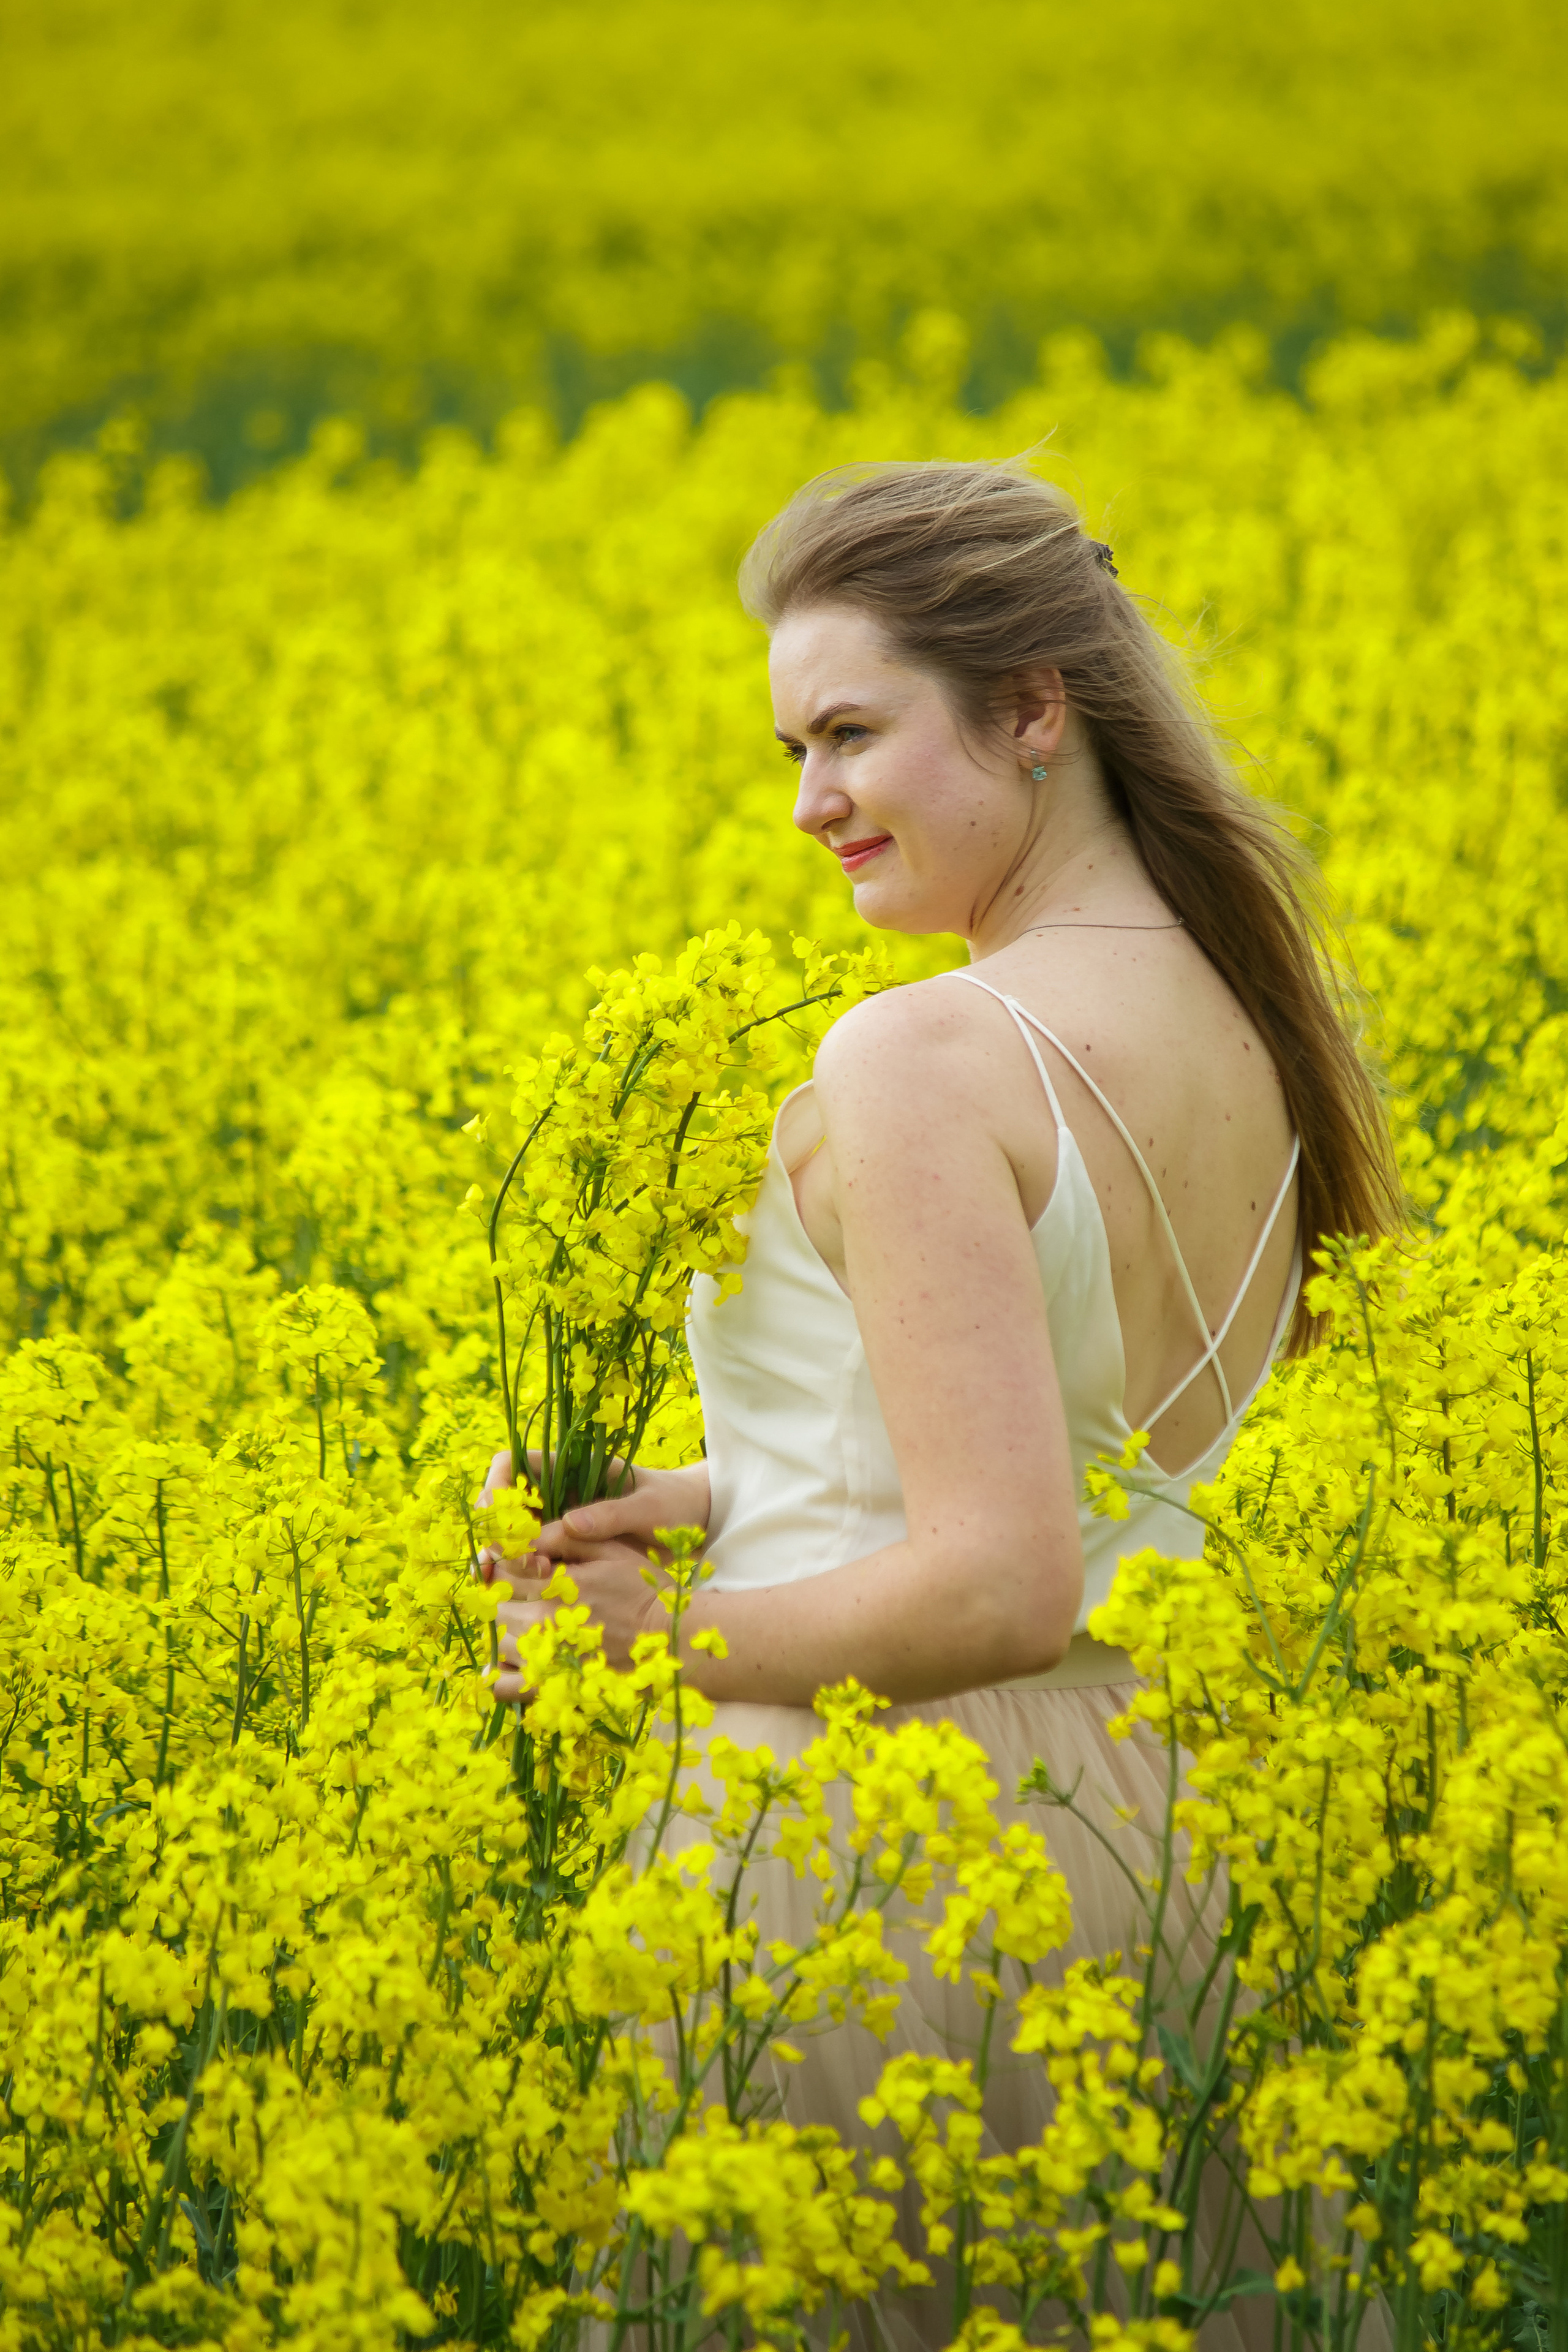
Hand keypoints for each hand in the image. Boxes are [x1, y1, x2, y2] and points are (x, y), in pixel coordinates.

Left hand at [478, 1453, 710, 1703]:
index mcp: (554, 1585)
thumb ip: (565, 1538)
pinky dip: (498, 1675)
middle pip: (495, 1607)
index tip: (518, 1563)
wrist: (671, 1640)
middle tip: (522, 1592)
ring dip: (503, 1630)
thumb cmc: (643, 1589)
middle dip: (502, 1596)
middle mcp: (541, 1623)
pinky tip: (512, 1662)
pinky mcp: (551, 1687)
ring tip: (525, 1622)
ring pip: (496, 1643)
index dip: (504, 1562)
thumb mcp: (610, 1549)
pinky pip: (504, 1686)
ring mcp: (543, 1659)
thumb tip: (525, 1537)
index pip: (503, 1569)